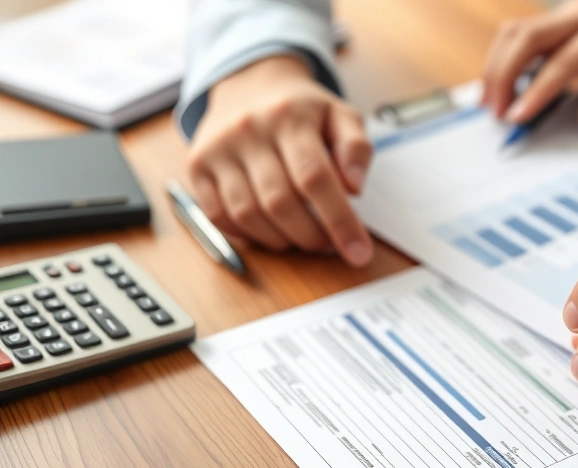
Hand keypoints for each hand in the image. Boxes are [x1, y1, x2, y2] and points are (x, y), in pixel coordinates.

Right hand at [186, 55, 373, 266]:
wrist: (251, 83)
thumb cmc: (303, 110)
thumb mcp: (341, 115)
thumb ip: (356, 148)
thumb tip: (354, 187)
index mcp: (290, 116)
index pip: (315, 177)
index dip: (339, 221)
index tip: (358, 252)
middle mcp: (249, 130)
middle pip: (280, 202)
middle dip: (311, 236)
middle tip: (330, 245)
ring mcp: (218, 149)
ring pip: (247, 214)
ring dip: (281, 240)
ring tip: (303, 238)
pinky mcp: (197, 166)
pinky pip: (218, 215)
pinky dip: (248, 235)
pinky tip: (271, 232)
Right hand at [481, 0, 577, 127]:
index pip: (563, 61)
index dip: (536, 91)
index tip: (516, 118)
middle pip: (528, 36)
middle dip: (503, 74)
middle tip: (496, 114)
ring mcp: (573, 12)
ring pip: (518, 30)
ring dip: (498, 65)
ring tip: (491, 103)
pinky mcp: (565, 22)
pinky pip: (525, 35)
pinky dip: (507, 59)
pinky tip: (503, 87)